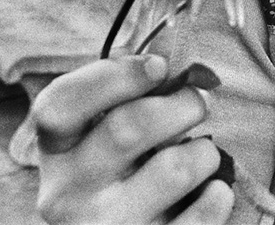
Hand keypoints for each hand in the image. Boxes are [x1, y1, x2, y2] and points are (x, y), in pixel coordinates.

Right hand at [33, 54, 232, 223]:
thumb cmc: (126, 173)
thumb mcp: (109, 135)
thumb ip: (128, 96)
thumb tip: (171, 66)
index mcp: (56, 153)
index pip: (60, 105)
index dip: (114, 76)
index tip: (159, 66)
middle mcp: (67, 195)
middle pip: (128, 128)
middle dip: (182, 105)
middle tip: (199, 105)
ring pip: (174, 169)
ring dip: (204, 153)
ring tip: (202, 158)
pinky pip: (201, 215)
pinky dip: (218, 195)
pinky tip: (211, 191)